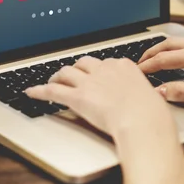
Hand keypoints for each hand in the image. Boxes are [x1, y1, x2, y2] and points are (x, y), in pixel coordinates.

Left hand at [26, 57, 174, 139]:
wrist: (142, 121)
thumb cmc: (151, 114)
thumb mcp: (151, 97)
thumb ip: (141, 95)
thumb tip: (143, 101)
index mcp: (124, 66)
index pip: (106, 62)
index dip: (97, 69)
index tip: (95, 74)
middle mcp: (105, 70)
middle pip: (83, 63)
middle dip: (76, 68)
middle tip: (72, 75)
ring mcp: (90, 82)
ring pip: (66, 72)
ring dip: (57, 76)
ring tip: (52, 80)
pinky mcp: (77, 97)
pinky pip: (53, 91)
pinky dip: (39, 91)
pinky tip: (31, 92)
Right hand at [139, 37, 183, 107]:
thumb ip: (183, 92)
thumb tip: (160, 91)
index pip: (165, 59)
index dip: (148, 66)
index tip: (136, 72)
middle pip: (169, 44)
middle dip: (151, 52)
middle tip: (139, 62)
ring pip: (181, 41)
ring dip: (164, 48)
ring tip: (155, 58)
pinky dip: (178, 48)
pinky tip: (181, 57)